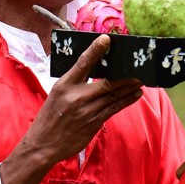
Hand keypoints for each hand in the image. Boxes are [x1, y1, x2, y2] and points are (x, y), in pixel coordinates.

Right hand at [0, 34, 142, 183]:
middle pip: (107, 82)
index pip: (83, 63)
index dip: (96, 50)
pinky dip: (126, 101)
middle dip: (125, 75)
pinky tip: (135, 94)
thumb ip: (75, 81)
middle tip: (138, 67)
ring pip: (113, 96)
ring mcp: (87, 112)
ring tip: (141, 80)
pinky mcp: (93, 124)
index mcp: (64, 85)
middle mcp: (76, 97)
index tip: (106, 39)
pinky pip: (113, 109)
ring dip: (129, 87)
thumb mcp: (57, 93)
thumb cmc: (51, 115)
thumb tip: (95, 68)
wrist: (43, 144)